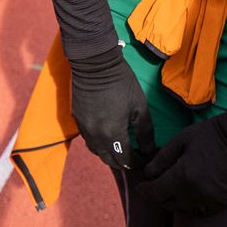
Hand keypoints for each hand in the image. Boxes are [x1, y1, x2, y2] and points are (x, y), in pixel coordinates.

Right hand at [67, 45, 155, 172]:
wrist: (95, 64)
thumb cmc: (122, 83)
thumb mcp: (140, 107)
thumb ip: (145, 132)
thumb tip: (149, 150)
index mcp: (113, 135)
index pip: (125, 160)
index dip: (137, 163)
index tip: (145, 160)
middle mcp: (96, 137)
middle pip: (109, 160)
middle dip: (123, 162)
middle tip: (134, 157)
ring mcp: (84, 130)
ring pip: (97, 152)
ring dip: (109, 154)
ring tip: (120, 149)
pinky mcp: (77, 121)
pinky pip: (88, 140)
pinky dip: (99, 144)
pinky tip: (107, 136)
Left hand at [140, 109, 226, 214]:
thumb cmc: (212, 135)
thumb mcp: (182, 140)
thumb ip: (162, 158)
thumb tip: (148, 173)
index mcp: (182, 177)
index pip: (155, 192)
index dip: (145, 190)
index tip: (141, 186)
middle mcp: (194, 194)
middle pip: (167, 203)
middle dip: (159, 195)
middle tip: (157, 185)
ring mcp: (209, 202)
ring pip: (183, 209)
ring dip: (175, 201)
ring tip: (173, 189)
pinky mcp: (221, 204)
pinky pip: (199, 211)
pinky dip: (191, 205)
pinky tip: (190, 194)